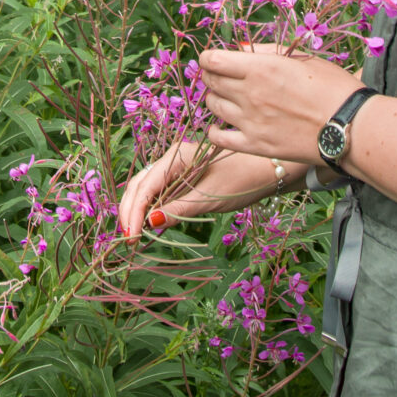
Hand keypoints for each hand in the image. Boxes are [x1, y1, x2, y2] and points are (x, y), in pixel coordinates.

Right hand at [115, 141, 284, 240]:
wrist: (269, 169)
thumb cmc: (242, 180)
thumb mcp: (210, 198)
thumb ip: (178, 210)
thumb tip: (149, 224)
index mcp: (176, 157)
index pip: (145, 186)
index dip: (133, 213)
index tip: (130, 238)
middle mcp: (172, 158)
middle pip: (140, 185)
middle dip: (130, 211)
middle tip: (127, 240)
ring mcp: (177, 167)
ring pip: (147, 188)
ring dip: (137, 209)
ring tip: (133, 234)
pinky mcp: (184, 177)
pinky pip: (160, 191)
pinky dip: (150, 207)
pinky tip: (149, 223)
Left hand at [198, 43, 365, 165]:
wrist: (351, 126)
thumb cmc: (333, 86)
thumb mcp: (303, 58)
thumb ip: (267, 51)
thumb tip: (240, 48)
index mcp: (261, 68)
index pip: (213, 60)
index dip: (209, 58)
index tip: (214, 59)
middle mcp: (250, 93)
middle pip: (211, 81)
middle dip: (211, 76)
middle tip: (220, 76)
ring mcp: (250, 122)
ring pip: (213, 106)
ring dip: (215, 99)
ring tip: (226, 98)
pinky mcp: (256, 146)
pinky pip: (219, 139)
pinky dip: (215, 131)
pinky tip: (221, 127)